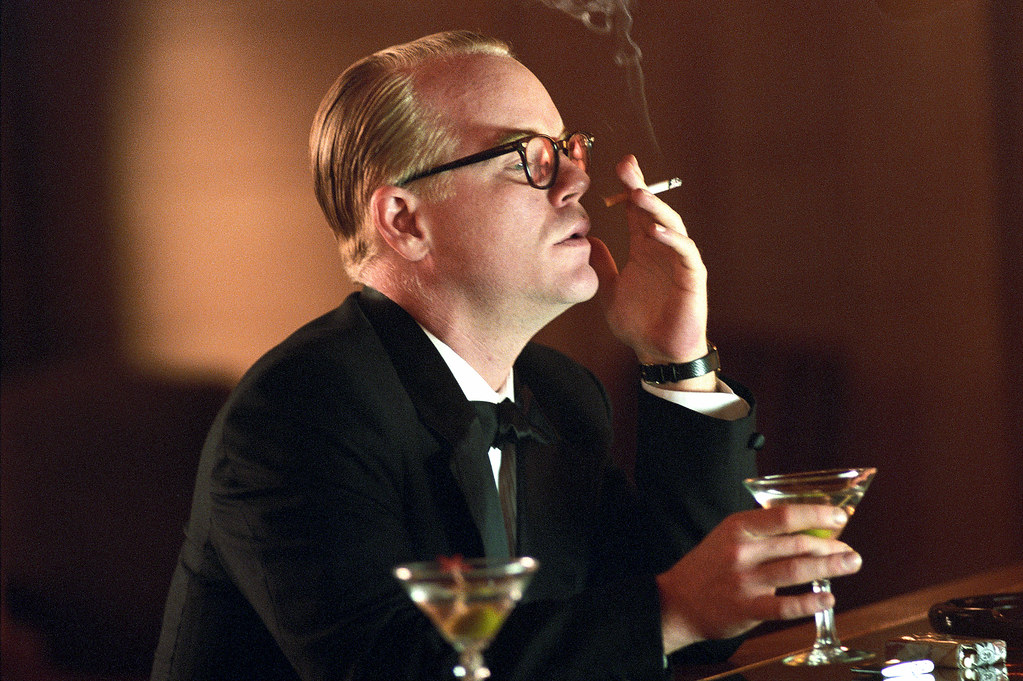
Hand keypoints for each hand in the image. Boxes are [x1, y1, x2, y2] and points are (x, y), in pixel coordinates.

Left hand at [589, 155, 709, 386]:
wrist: (657, 352)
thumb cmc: (638, 323)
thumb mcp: (609, 289)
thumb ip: (601, 264)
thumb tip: (586, 240)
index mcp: (644, 247)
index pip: (637, 211)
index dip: (630, 187)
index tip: (619, 165)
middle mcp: (663, 248)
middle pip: (654, 210)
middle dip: (641, 187)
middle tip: (626, 168)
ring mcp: (679, 260)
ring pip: (672, 225)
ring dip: (656, 209)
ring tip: (638, 194)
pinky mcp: (692, 277)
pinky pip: (685, 253)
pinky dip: (673, 240)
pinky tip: (656, 231)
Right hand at [655, 505, 863, 652]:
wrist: (677, 601)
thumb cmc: (708, 567)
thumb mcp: (728, 537)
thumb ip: (761, 533)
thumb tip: (807, 530)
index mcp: (738, 527)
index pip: (785, 516)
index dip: (817, 515)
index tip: (839, 517)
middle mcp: (742, 551)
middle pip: (797, 544)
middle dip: (831, 546)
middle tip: (850, 550)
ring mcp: (744, 580)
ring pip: (796, 570)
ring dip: (830, 568)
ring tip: (850, 565)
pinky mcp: (746, 608)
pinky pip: (786, 606)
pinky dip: (810, 602)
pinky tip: (827, 598)